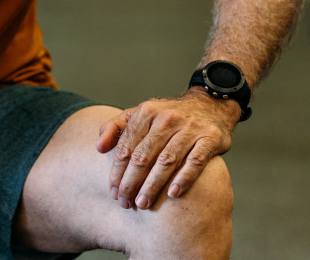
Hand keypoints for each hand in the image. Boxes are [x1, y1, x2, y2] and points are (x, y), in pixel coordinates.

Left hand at [96, 90, 239, 209]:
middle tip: (126, 202)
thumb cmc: (167, 117)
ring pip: (166, 160)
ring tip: (143, 203)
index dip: (117, 171)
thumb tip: (99, 148)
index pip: (126, 147)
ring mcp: (190, 128)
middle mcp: (167, 118)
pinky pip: (195, 161)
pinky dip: (183, 178)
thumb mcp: (139, 114)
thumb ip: (115, 127)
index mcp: (146, 112)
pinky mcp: (210, 138)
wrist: (208, 106)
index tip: (113, 192)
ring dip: (153, 185)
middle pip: (144, 156)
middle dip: (131, 182)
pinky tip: (172, 194)